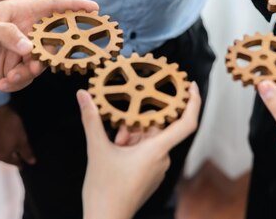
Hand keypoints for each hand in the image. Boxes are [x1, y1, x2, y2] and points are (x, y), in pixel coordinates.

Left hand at [0, 0, 97, 89]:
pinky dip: (17, 83)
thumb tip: (29, 47)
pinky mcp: (13, 68)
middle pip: (52, 38)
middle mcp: (23, 30)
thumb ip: (6, 33)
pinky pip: (27, 78)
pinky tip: (0, 84)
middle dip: (52, 52)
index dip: (73, 7)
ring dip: (30, 72)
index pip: (50, 6)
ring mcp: (19, 50)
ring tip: (11, 76)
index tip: (94, 9)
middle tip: (39, 61)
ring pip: (41, 62)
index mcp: (18, 11)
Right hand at [0, 105, 35, 167]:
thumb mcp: (22, 139)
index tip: (23, 167)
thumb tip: (32, 162)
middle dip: (11, 155)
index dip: (20, 163)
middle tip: (17, 154)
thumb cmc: (10, 125)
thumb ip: (26, 152)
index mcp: (1, 156)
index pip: (13, 162)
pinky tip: (2, 136)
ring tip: (10, 144)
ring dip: (3, 147)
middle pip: (4, 156)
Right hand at [80, 82, 200, 218]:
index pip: (186, 122)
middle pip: (158, 128)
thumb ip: (91, 119)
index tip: (190, 86)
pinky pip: (147, 152)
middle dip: (138, 123)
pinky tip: (117, 152)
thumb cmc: (104, 190)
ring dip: (132, 136)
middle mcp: (163, 158)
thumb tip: (83, 95)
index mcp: (157, 150)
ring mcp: (158, 168)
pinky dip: (134, 147)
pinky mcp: (151, 176)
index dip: (192, 102)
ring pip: (150, 140)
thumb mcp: (96, 149)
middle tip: (118, 131)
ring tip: (115, 144)